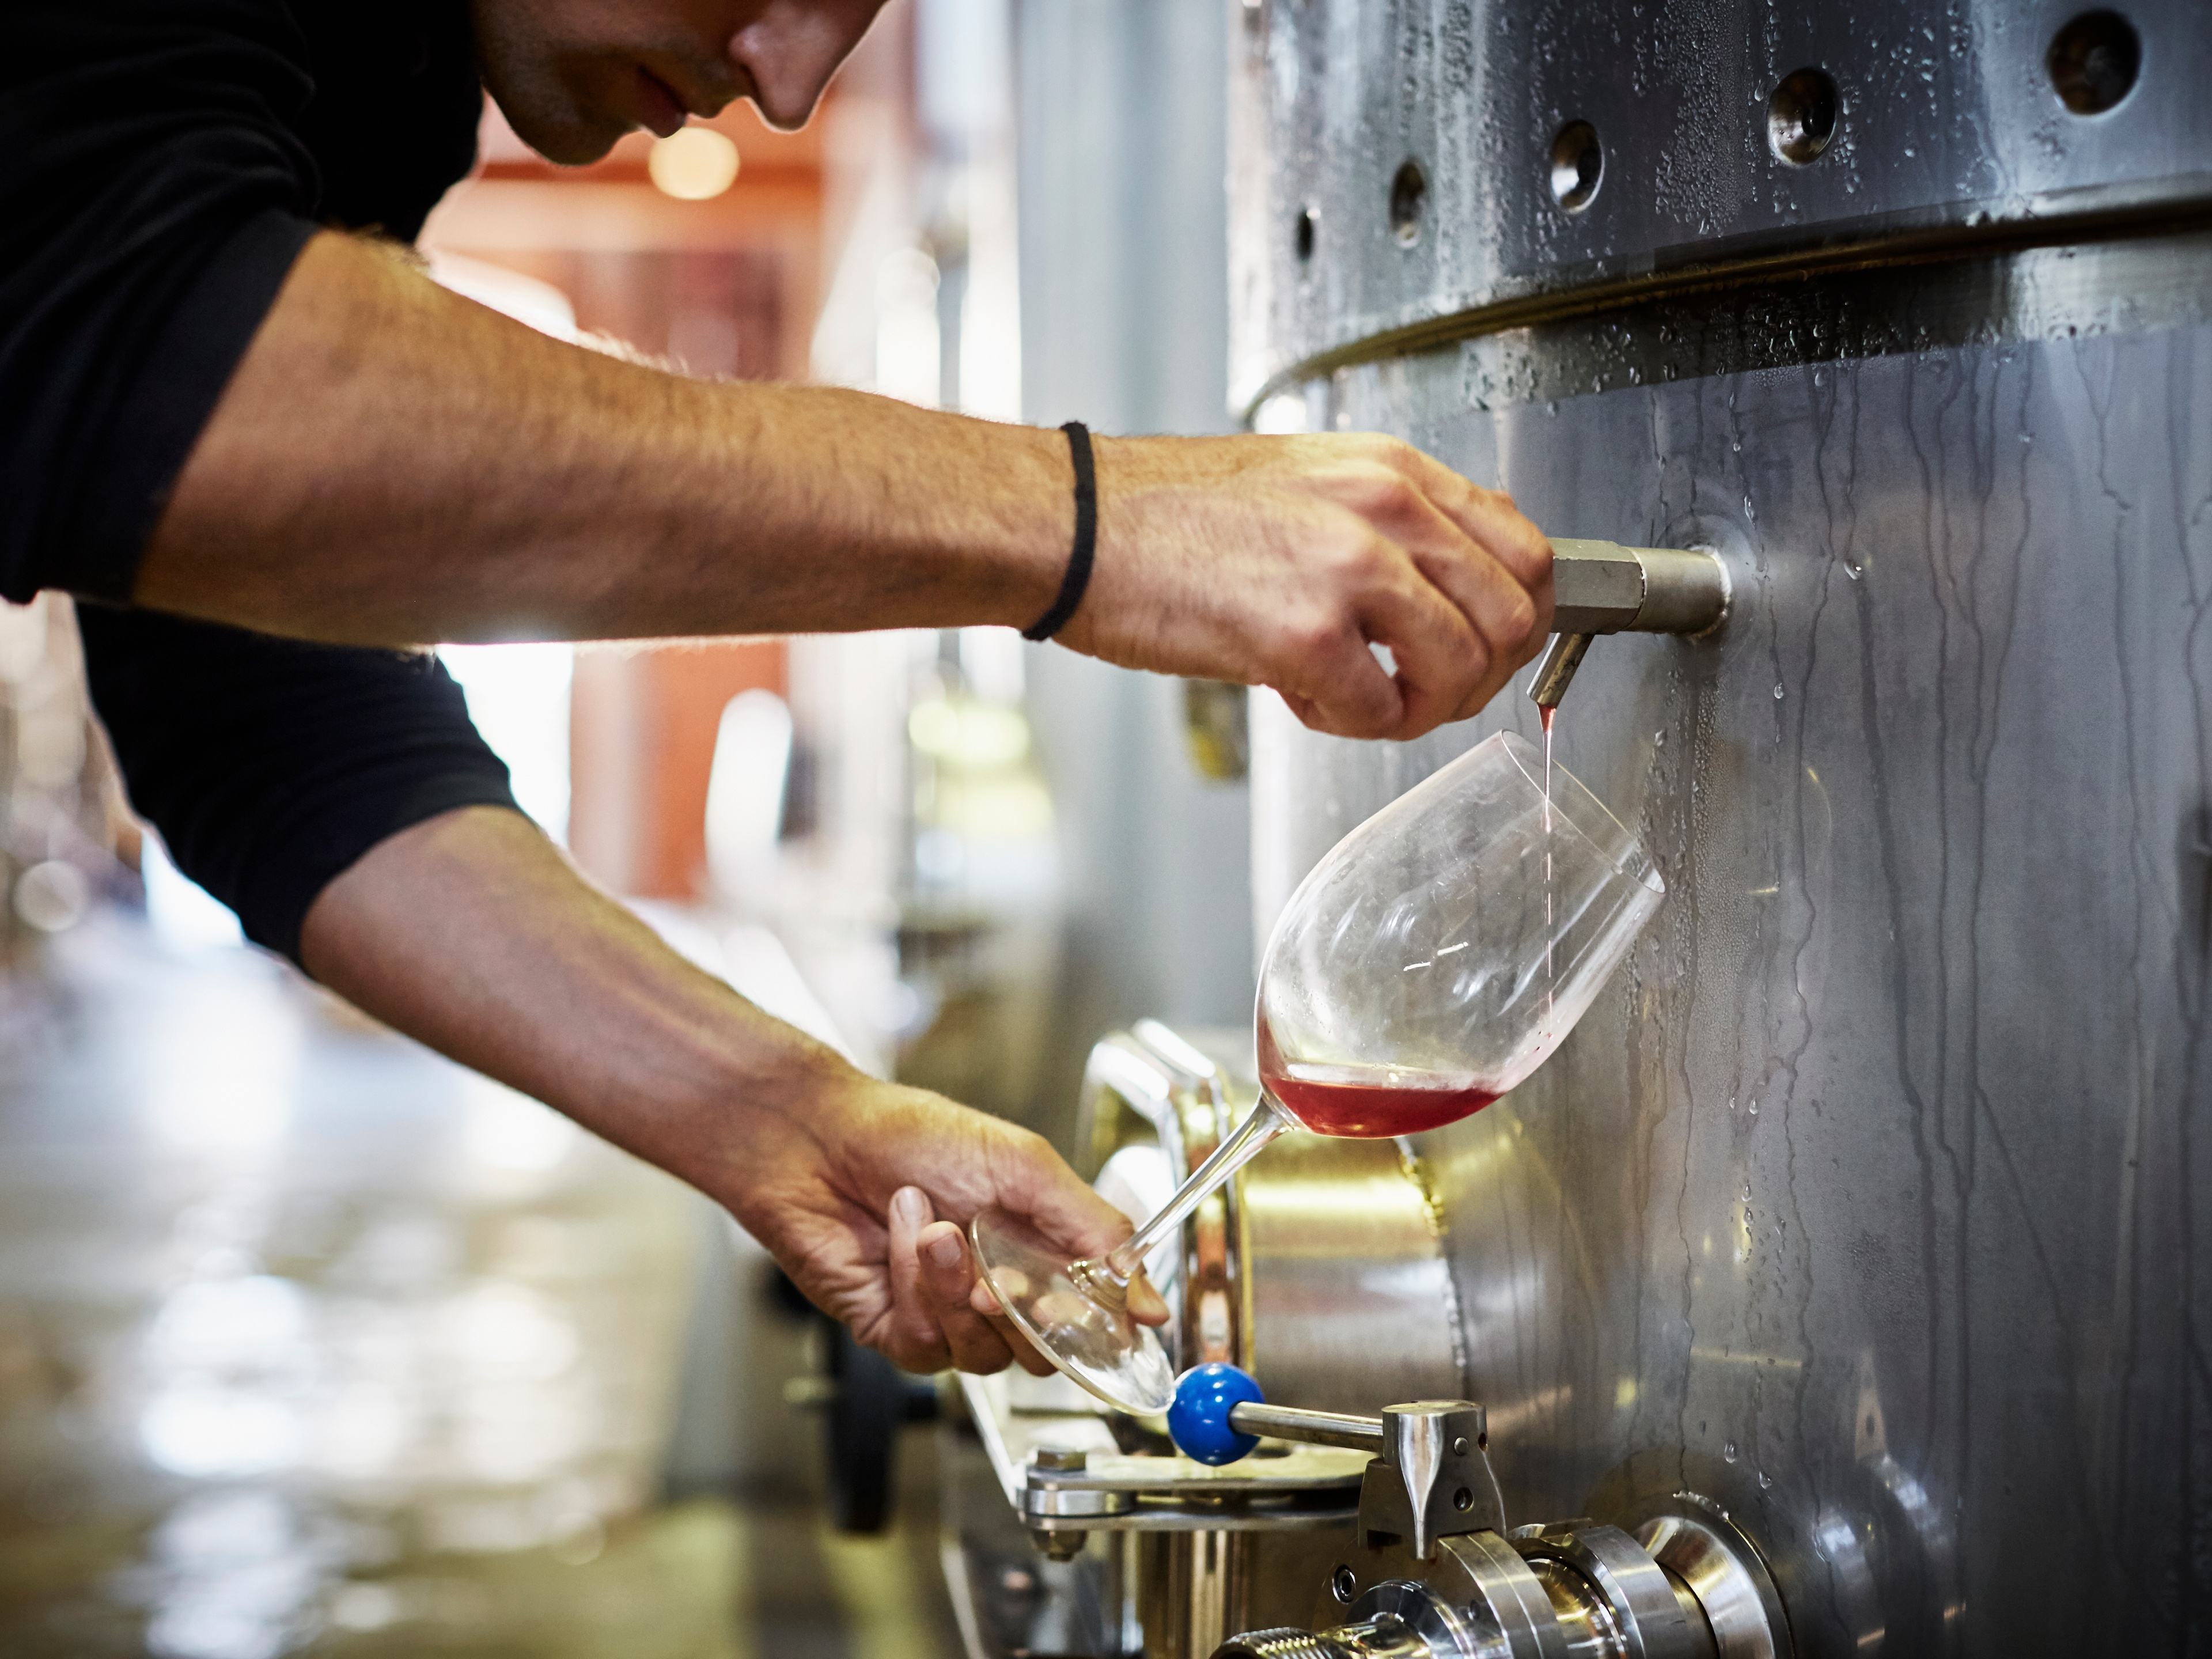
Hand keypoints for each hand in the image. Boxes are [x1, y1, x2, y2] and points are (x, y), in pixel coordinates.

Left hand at [729, 1070, 1168, 1375]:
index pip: (1096, 1318)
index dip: (1101, 1327)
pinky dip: (915, 1286)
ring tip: (936, 1229)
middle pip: (1046, 1353)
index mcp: (1042, 1251)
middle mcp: (1001, 1292)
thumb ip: (1095, 1232)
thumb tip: (1149, 1302)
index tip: (1093, 1312)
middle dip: (1026, 1312)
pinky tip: (903, 1234)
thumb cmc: (915, 1136)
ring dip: (960, 1288)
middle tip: (1004, 1273)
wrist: (821, 1139)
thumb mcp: (1026, 1167)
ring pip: (986, 1354)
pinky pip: (928, 1344)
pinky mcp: (897, 1332)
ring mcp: (948, 1316)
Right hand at [1060, 432, 1552, 740]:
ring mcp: (1349, 570)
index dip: (1518, 617)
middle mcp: (1384, 509)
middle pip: (1512, 616)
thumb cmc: (1167, 513)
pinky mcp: (1304, 635)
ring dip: (1420, 707)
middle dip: (1479, 676)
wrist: (1074, 527)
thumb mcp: (1305, 480)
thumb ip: (1388, 519)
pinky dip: (1350, 724)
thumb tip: (1455, 571)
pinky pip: (1380, 712)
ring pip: (1461, 669)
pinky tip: (1300, 696)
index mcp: (1390, 469)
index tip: (1484, 647)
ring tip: (1360, 697)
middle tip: (1424, 691)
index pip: (1523, 548)